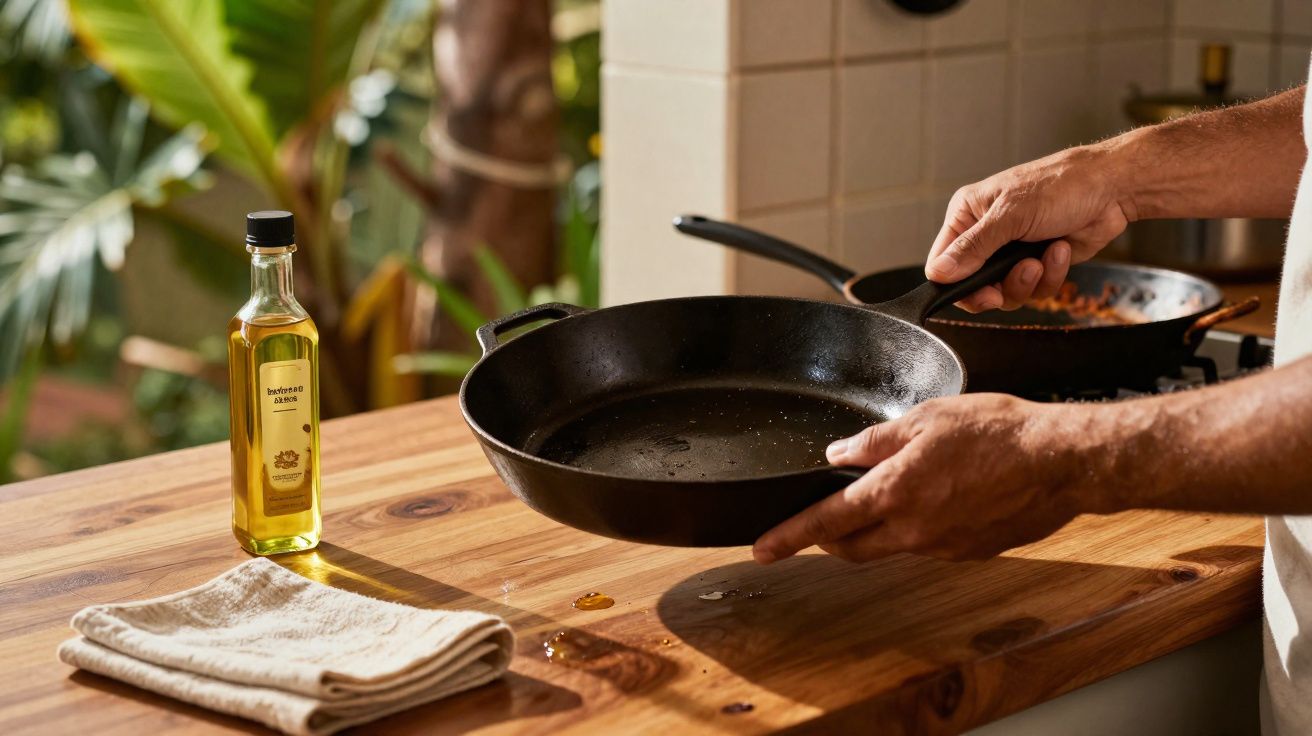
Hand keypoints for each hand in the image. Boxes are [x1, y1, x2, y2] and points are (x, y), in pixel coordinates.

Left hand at [753, 395, 1118, 563]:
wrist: (1062, 461)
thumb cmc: (999, 431)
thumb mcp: (927, 418)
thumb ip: (875, 440)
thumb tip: (838, 454)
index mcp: (895, 493)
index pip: (825, 522)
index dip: (788, 537)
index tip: (762, 548)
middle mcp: (913, 530)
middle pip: (851, 547)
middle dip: (828, 539)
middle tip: (820, 523)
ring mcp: (942, 547)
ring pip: (890, 546)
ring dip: (877, 528)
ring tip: (893, 493)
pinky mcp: (969, 552)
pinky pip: (927, 544)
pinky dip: (917, 527)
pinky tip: (938, 499)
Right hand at [927, 144, 1133, 311]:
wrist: (1111, 189)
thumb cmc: (1061, 186)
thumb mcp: (1010, 216)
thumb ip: (973, 247)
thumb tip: (939, 272)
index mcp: (968, 215)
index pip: (943, 261)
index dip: (956, 283)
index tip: (980, 292)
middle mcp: (986, 235)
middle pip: (973, 285)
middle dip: (997, 288)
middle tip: (1009, 286)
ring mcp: (1012, 252)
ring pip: (1004, 292)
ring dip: (1027, 281)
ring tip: (1041, 259)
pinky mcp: (1037, 263)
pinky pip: (1034, 290)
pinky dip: (1050, 275)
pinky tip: (1058, 250)